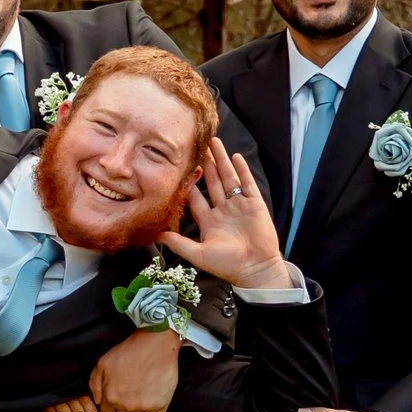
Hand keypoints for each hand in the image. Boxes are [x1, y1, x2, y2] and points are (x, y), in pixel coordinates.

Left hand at [89, 328, 180, 411]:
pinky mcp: (161, 406)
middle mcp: (128, 407)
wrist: (155, 344)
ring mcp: (145, 408)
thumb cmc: (128, 352)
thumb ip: (95, 385)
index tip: (113, 402)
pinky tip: (146, 406)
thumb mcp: (102, 364)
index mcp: (112, 398)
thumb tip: (97, 401)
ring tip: (136, 400)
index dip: (108, 409)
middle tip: (124, 400)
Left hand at [158, 142, 288, 290]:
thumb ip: (178, 244)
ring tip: (214, 142)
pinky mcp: (254, 204)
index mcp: (209, 221)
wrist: (255, 269)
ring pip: (228, 178)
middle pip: (212, 182)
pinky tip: (235, 156)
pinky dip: (242, 170)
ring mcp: (239, 205)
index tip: (180, 168)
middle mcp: (223, 210)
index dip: (188, 183)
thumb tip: (156, 236)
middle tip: (197, 146)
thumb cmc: (227, 265)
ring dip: (221, 160)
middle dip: (205, 164)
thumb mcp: (197, 254)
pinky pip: (247, 183)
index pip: (196, 198)